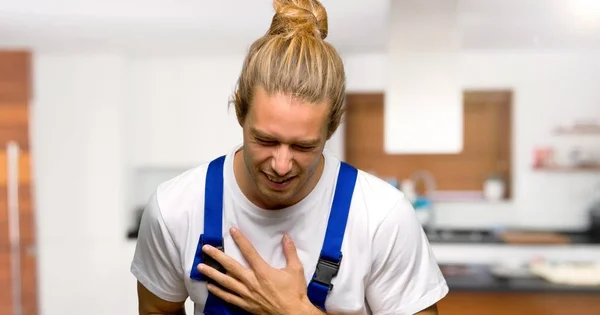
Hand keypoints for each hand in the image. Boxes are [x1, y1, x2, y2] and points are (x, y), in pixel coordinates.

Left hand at [198, 227, 320, 314]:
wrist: (292, 314)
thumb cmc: (294, 293)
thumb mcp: (295, 269)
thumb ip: (290, 252)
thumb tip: (286, 237)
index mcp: (263, 271)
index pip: (249, 251)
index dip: (240, 239)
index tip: (232, 230)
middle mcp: (252, 282)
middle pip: (231, 266)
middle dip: (217, 256)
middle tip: (206, 249)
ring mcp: (247, 294)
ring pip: (226, 282)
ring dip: (212, 273)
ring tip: (201, 267)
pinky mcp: (246, 304)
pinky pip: (228, 297)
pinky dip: (218, 292)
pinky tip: (210, 286)